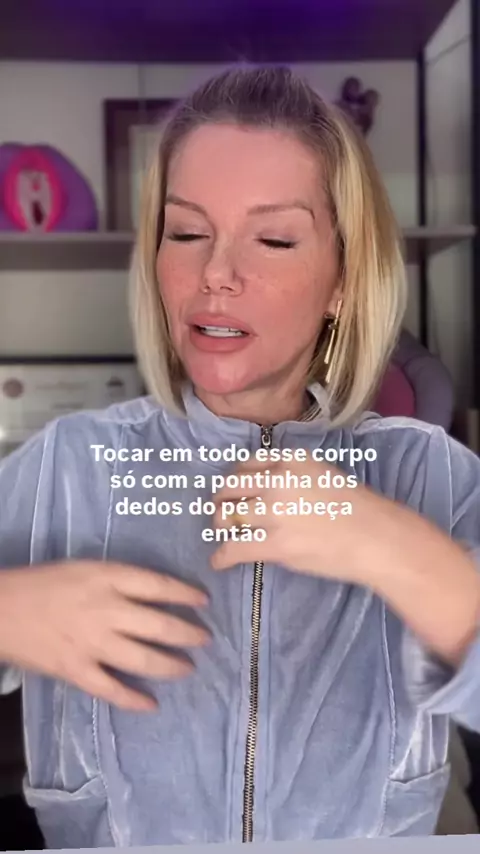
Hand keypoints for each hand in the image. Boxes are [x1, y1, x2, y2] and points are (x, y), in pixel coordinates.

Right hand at [0, 560, 209, 709]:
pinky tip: (151, 704)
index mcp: (108, 578)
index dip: (186, 594)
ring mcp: (92, 643)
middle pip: (160, 625)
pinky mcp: (76, 670)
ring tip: (187, 668)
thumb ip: (119, 580)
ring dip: (171, 666)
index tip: (204, 601)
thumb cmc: (45, 582)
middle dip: (189, 634)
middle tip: (205, 639)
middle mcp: (107, 610)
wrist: (1, 608)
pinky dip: (134, 699)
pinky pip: (112, 689)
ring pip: (144, 659)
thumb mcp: (86, 568)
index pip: (160, 586)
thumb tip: (155, 594)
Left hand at [211, 456, 378, 580]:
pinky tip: (220, 561)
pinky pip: (235, 548)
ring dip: (221, 527)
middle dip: (221, 501)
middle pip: (230, 488)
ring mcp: (273, 512)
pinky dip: (223, 556)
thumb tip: (268, 489)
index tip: (235, 490)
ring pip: (228, 517)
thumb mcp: (324, 474)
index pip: (248, 464)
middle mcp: (277, 481)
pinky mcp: (274, 544)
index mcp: (291, 460)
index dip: (237, 479)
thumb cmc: (359, 509)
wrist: (377, 538)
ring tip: (224, 535)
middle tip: (221, 513)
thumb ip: (294, 476)